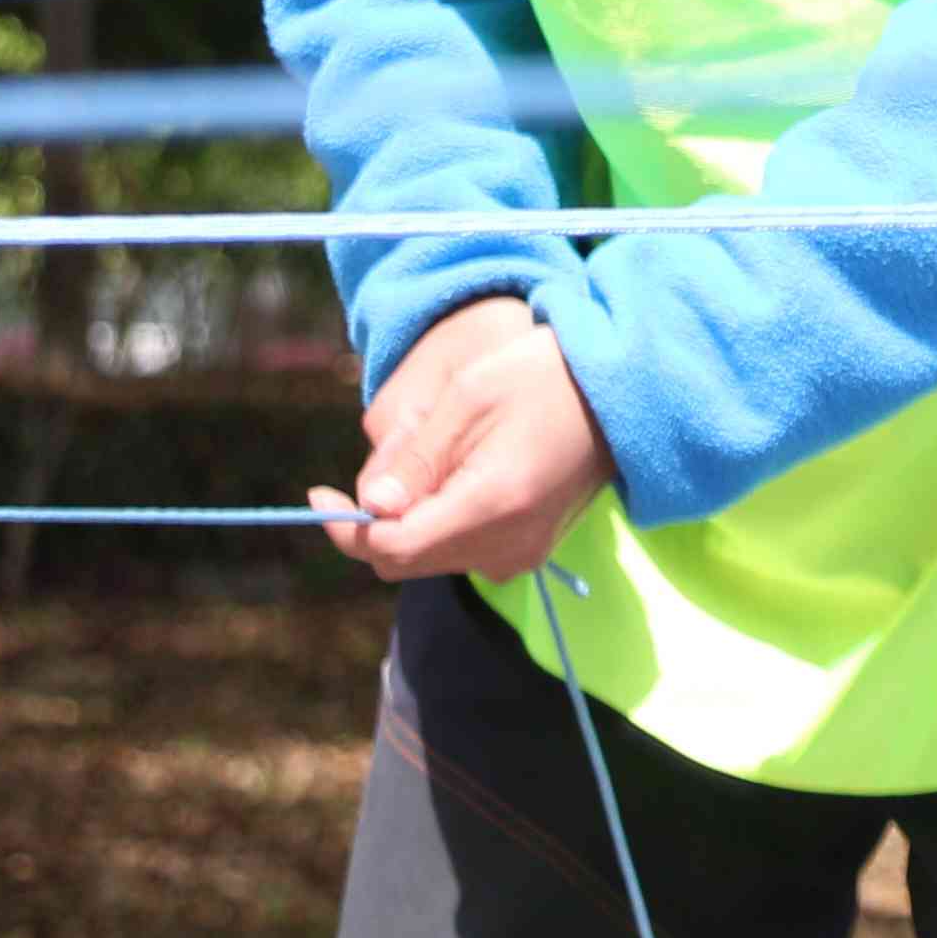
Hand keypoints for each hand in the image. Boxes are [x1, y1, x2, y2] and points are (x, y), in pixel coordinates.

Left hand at [314, 293, 611, 584]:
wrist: (617, 392)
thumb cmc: (541, 378)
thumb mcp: (468, 398)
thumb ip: (417, 456)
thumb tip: (373, 505)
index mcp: (489, 508)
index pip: (394, 548)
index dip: (347, 527)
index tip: (318, 493)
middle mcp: (506, 547)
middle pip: (408, 560)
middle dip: (375, 521)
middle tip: (372, 464)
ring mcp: (521, 555)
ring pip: (431, 555)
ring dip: (407, 515)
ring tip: (426, 448)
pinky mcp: (527, 549)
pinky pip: (460, 548)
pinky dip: (437, 518)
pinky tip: (450, 468)